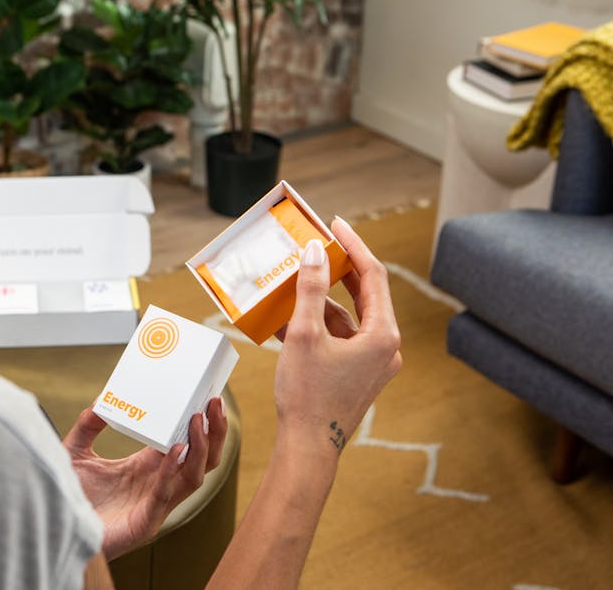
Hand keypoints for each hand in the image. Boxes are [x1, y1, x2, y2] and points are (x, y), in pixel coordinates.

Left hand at [63, 398, 227, 559]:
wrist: (53, 530)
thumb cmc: (68, 497)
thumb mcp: (76, 453)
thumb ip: (87, 426)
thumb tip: (101, 400)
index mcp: (147, 467)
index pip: (185, 443)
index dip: (199, 423)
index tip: (207, 397)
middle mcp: (158, 484)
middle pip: (201, 460)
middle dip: (213, 432)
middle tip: (215, 403)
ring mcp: (154, 505)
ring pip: (193, 477)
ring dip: (201, 448)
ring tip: (199, 420)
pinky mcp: (144, 523)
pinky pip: (165, 495)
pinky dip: (172, 472)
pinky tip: (175, 449)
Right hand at [274, 217, 402, 452]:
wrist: (308, 448)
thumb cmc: (308, 395)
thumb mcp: (305, 335)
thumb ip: (311, 288)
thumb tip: (314, 251)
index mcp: (383, 335)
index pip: (372, 275)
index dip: (353, 245)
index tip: (335, 224)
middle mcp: (386, 347)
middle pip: (364, 294)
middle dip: (338, 269)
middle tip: (318, 245)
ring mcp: (373, 362)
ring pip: (349, 317)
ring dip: (322, 300)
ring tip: (293, 282)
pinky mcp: (358, 373)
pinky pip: (340, 338)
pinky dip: (318, 326)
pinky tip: (287, 319)